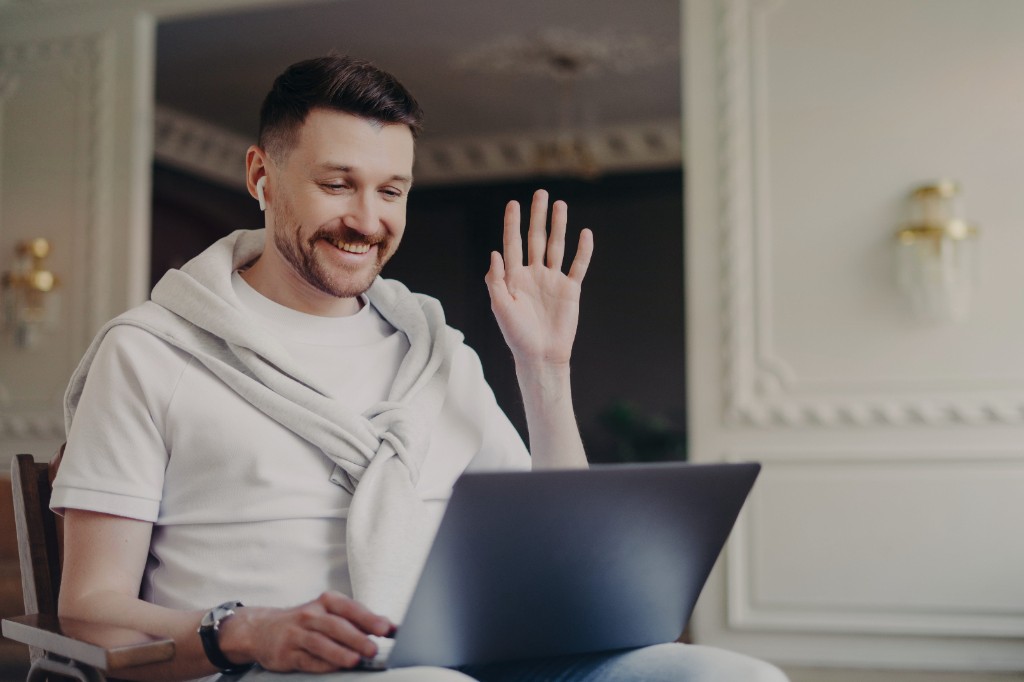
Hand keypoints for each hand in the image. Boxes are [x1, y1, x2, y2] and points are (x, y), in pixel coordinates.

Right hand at [219, 591, 394, 672]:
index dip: (369, 618)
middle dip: (357, 637)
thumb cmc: (306, 621)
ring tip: (356, 660)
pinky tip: (336, 667)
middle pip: (336, 625)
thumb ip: (358, 620)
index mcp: (327, 602)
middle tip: (374, 648)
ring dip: (340, 651)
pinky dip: (323, 664)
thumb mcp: (330, 613)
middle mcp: (311, 614)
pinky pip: (306, 659)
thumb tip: (390, 628)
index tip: (387, 629)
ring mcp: (297, 633)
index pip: (350, 608)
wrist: (262, 629)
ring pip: (320, 642)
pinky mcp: (287, 653)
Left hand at [485, 189, 593, 366]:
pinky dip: (583, 250)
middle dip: (538, 216)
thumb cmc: (517, 335)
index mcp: (514, 278)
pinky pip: (578, 266)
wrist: (541, 355)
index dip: (512, 224)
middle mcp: (533, 275)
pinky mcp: (570, 290)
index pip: (513, 244)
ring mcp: (552, 281)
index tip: (513, 204)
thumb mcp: (500, 307)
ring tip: (560, 205)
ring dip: (559, 226)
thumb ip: (496, 280)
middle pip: (536, 239)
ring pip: (556, 247)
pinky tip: (585, 233)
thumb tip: (494, 252)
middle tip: (541, 193)